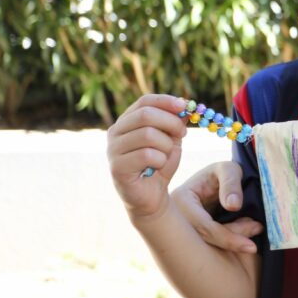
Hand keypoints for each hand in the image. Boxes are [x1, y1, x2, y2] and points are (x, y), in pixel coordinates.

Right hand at [107, 94, 188, 219]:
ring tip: (165, 156)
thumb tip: (185, 103)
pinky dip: (160, 160)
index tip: (184, 105)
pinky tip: (156, 168)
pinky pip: (146, 155)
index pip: (144, 101)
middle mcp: (115, 133)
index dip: (165, 101)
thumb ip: (175, 122)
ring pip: (147, 135)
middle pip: (145, 115)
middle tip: (183, 134)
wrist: (152, 196)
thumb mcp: (172, 139)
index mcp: (127, 121)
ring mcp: (113, 150)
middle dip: (170, 122)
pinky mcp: (116, 168)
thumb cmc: (160, 164)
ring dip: (166, 146)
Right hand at [173, 161, 262, 253]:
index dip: (227, 238)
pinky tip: (245, 234)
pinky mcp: (192, 236)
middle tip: (257, 232)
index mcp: (180, 200)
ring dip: (233, 242)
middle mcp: (177, 219)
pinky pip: (210, 246)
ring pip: (208, 246)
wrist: (215, 180)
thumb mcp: (228, 169)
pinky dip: (229, 242)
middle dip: (232, 241)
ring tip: (255, 228)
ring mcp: (183, 229)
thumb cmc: (222, 172)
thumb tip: (233, 206)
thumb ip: (231, 183)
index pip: (203, 226)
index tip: (251, 246)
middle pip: (204, 240)